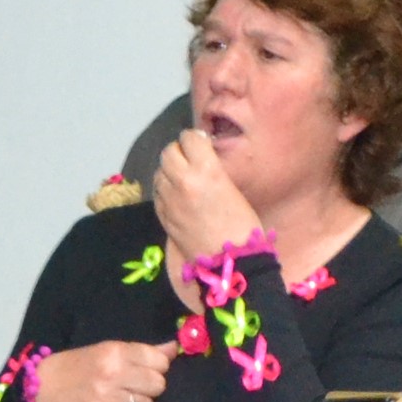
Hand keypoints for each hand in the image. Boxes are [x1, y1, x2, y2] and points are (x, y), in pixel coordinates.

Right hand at [34, 339, 174, 401]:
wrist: (39, 390)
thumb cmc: (73, 367)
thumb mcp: (103, 351)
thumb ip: (139, 352)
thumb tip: (173, 348)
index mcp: (113, 351)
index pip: (157, 359)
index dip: (159, 366)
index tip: (149, 369)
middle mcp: (112, 373)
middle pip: (157, 384)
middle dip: (151, 387)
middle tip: (136, 387)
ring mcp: (105, 398)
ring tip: (123, 401)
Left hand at [152, 130, 262, 275]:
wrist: (231, 263)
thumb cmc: (243, 227)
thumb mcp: (234, 188)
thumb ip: (213, 170)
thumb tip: (201, 158)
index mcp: (206, 170)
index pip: (189, 138)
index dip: (196, 139)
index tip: (202, 145)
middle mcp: (183, 181)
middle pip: (169, 151)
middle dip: (179, 152)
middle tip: (191, 160)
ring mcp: (169, 200)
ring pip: (160, 171)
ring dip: (170, 170)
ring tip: (183, 178)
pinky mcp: (163, 216)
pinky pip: (157, 192)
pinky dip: (165, 189)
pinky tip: (177, 196)